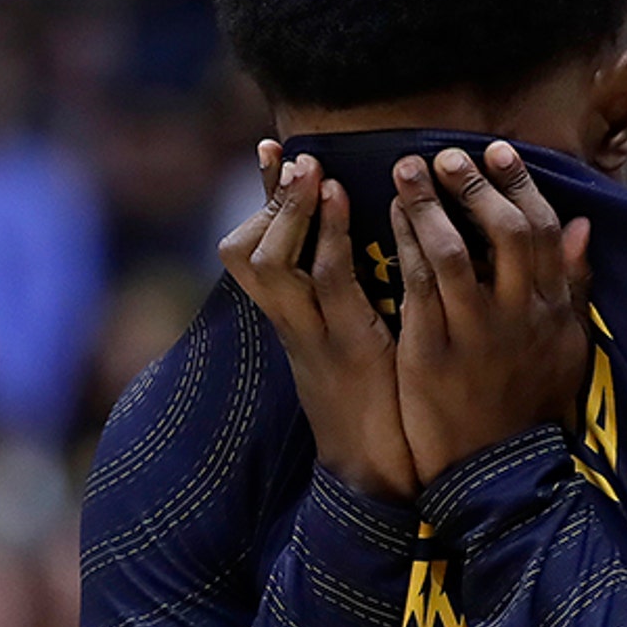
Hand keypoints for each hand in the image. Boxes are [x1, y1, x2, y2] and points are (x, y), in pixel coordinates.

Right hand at [221, 145, 417, 501]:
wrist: (380, 476)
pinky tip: (345, 200)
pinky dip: (328, 237)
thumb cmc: (376, 407)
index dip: (260, 200)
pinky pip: (327, 285)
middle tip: (292, 156)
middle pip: (247, 253)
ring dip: (292, 211)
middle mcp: (292, 326)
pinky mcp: (346, 348)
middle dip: (269, 200)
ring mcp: (314, 337)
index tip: (270, 149)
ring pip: (274, 263)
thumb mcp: (351, 345)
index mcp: (292, 323)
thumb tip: (362, 249)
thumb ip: (347, 299)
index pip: (255, 251)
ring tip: (313, 170)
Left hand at [391, 142, 591, 485]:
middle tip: (446, 154)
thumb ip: (574, 285)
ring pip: (452, 253)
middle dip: (474, 185)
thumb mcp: (568, 347)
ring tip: (407, 170)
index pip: (542, 231)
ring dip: (428, 204)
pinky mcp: (432, 354)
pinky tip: (389, 220)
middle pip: (502, 232)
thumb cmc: (532, 406)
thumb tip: (582, 226)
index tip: (498, 151)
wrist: (499, 473)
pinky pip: (416, 287)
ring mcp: (473, 334)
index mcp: (552, 310)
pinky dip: (404, 246)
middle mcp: (518, 315)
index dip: (520, 185)